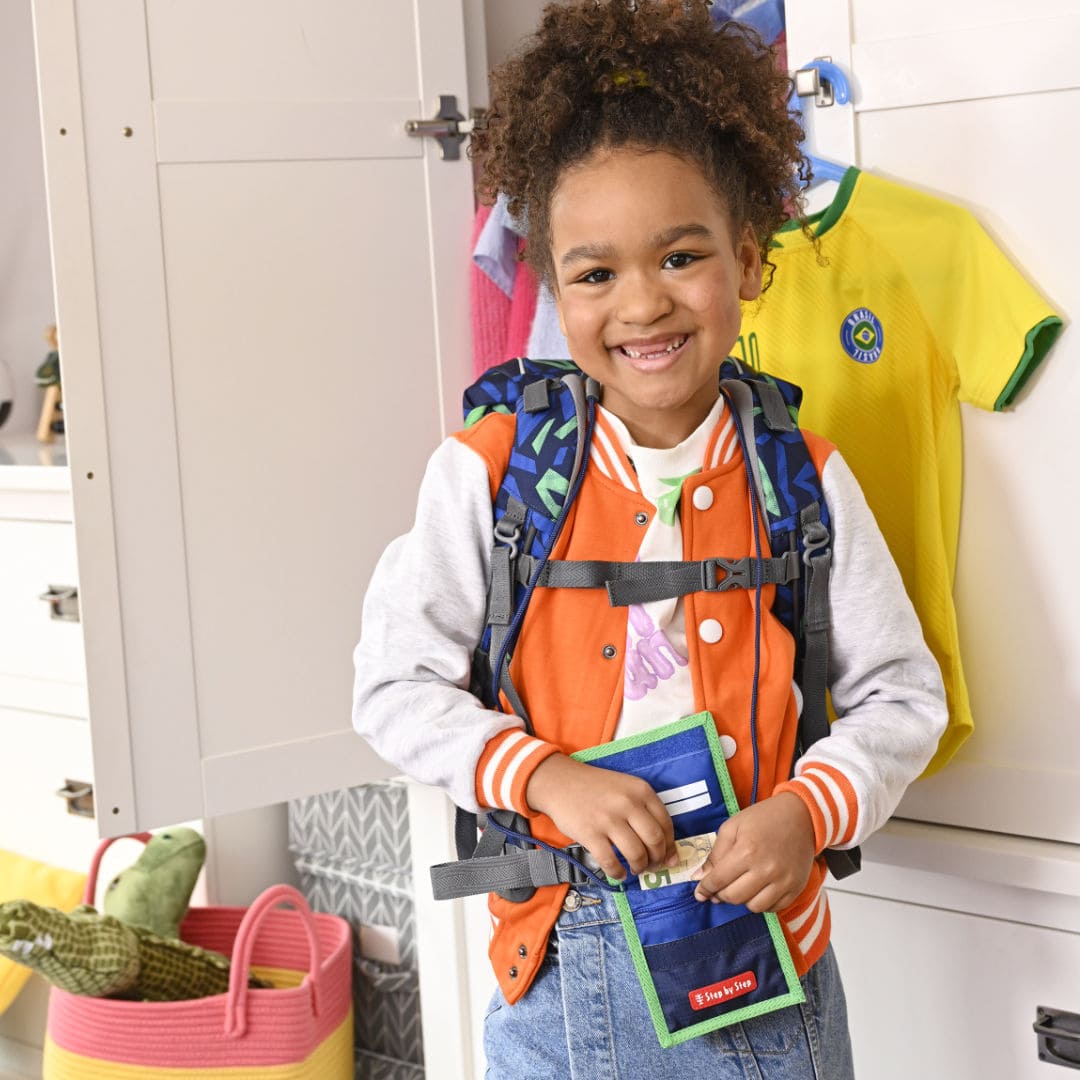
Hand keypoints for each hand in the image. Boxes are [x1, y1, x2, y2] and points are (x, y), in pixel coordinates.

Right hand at [525, 754, 677, 880]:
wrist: (560, 782)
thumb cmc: (596, 787)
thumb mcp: (626, 788)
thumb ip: (646, 812)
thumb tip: (667, 851)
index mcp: (641, 790)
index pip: (666, 824)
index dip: (669, 846)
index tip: (667, 857)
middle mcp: (628, 803)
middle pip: (655, 841)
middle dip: (657, 859)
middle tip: (651, 865)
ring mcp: (608, 819)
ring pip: (636, 854)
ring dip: (639, 867)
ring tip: (634, 868)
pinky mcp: (590, 833)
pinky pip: (611, 862)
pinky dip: (617, 873)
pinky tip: (618, 873)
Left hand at [691, 791, 814, 911]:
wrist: (801, 815)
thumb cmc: (764, 818)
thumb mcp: (733, 826)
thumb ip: (716, 853)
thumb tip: (700, 877)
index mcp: (746, 852)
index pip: (718, 880)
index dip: (705, 889)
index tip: (700, 893)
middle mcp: (766, 870)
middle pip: (734, 897)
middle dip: (721, 894)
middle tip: (719, 887)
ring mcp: (783, 881)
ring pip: (753, 907)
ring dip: (743, 899)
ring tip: (741, 885)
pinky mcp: (796, 888)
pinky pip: (773, 908)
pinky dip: (762, 902)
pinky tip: (758, 888)